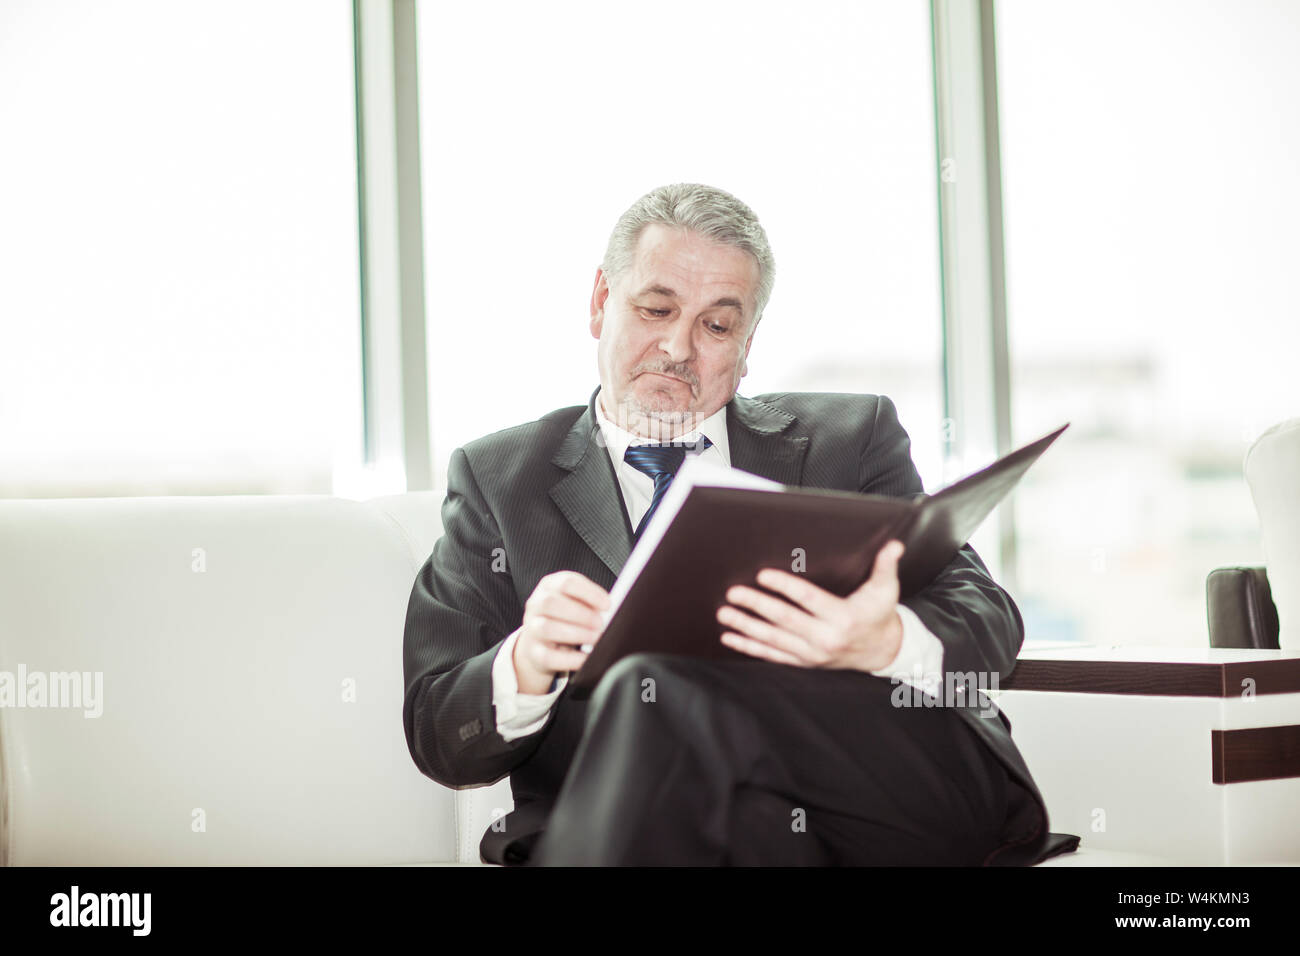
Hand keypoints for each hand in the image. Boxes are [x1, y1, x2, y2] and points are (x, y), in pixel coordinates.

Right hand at [514, 570, 609, 694]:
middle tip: (600, 623)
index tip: (607, 604)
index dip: (589, 593)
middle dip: (580, 614)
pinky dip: (570, 659)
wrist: (541, 643)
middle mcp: (536, 605)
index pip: (566, 582)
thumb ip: (591, 603)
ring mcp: (531, 629)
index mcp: (549, 586)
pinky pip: (548, 656)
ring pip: (547, 628)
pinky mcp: (533, 652)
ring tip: (595, 638)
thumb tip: (611, 610)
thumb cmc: (565, 618)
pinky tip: (586, 658)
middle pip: (551, 603)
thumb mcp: (576, 603)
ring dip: (576, 634)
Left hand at [715, 540, 905, 672]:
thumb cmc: (879, 615)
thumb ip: (885, 566)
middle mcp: (825, 637)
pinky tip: (731, 638)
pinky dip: (750, 647)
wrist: (882, 652)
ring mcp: (812, 653)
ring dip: (746, 626)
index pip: (808, 600)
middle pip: (785, 620)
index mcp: (843, 617)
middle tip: (734, 593)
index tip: (763, 575)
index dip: (785, 587)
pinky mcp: (804, 662)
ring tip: (725, 614)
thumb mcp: (886, 590)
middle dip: (757, 605)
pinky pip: (772, 655)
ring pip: (773, 639)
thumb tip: (894, 545)